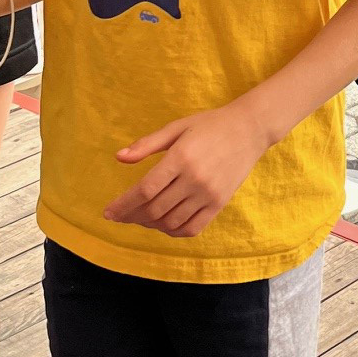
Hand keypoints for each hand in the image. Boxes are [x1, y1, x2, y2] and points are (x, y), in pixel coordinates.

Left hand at [105, 100, 269, 237]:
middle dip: (132, 216)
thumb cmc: (209, 125)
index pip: (145, 190)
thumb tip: (119, 157)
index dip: (124, 204)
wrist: (249, 130)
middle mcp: (194, 179)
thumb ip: (147, 144)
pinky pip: (192, 228)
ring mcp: (209, 194)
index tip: (108, 213)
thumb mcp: (176, 127)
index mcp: (180, 158)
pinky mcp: (219, 204)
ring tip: (140, 218)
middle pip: (155, 209)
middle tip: (121, 215)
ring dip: (151, 224)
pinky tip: (163, 224)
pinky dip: (173, 231)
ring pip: (171, 222)